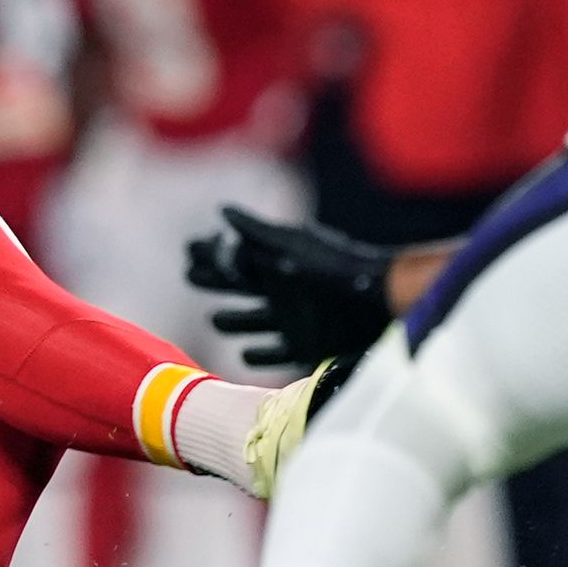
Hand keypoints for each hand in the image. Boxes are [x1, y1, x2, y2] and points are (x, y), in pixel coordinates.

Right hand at [185, 205, 400, 371]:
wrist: (381, 298)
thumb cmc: (335, 268)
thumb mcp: (292, 246)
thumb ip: (258, 232)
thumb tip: (223, 211)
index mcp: (275, 266)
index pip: (233, 261)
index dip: (211, 257)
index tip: (187, 252)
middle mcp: (280, 292)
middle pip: (238, 289)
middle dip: (214, 283)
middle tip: (189, 276)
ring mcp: (292, 320)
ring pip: (252, 322)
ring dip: (233, 322)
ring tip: (215, 319)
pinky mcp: (305, 346)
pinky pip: (275, 353)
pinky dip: (259, 355)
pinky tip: (244, 355)